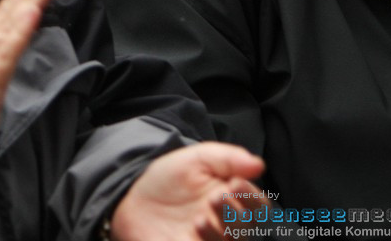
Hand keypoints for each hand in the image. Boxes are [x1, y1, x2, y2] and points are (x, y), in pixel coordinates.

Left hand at [109, 142, 267, 240]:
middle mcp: (224, 226)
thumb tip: (258, 165)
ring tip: (199, 219)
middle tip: (216, 198)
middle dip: (235, 216)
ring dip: (218, 234)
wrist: (132, 194)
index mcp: (233, 201)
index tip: (235, 184)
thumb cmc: (170, 177)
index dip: (252, 198)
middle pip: (246, 231)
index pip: (258, 207)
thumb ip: (228, 158)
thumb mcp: (198, 158)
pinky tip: (193, 233)